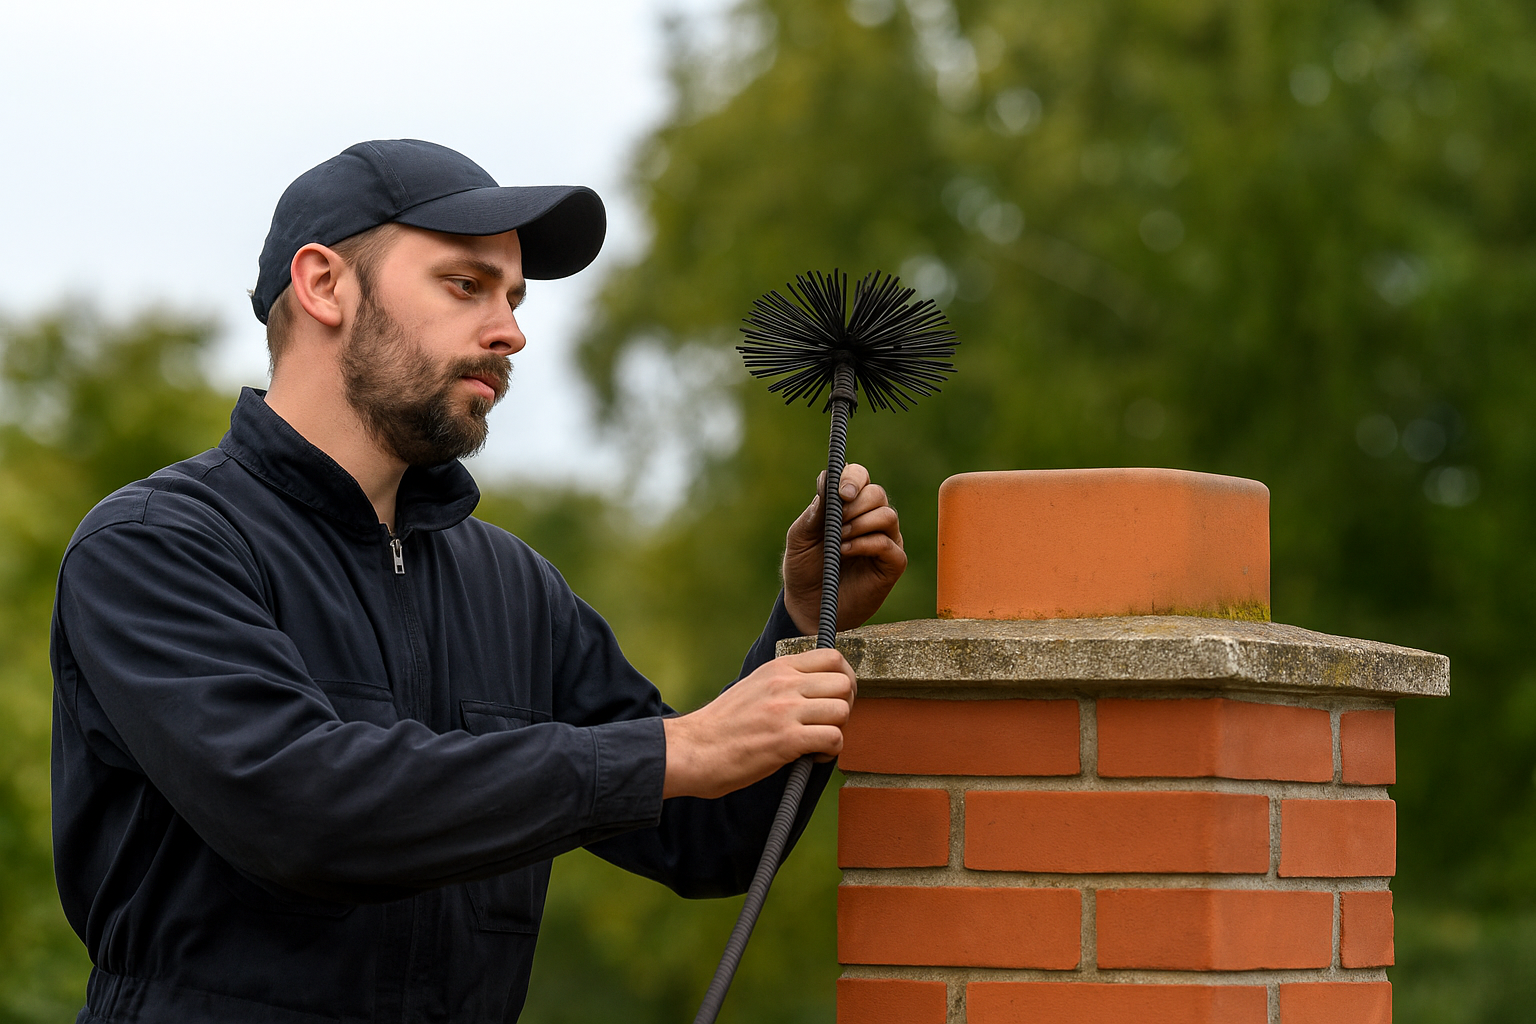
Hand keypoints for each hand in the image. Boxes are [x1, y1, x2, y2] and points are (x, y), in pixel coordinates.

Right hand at [662, 649, 856, 798]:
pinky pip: (833, 739)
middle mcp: (784, 683)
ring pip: (842, 711)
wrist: (692, 749)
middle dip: (846, 706)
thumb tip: (818, 690)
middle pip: (844, 683)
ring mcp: (785, 710)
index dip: (844, 679)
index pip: (833, 657)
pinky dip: (830, 751)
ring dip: (838, 730)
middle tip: (829, 723)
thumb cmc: (722, 726)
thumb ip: (784, 683)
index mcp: (778, 668)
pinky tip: (812, 756)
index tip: (835, 698)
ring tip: (818, 741)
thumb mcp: (754, 687)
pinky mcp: (785, 740)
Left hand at [782, 463, 906, 636]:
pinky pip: (887, 544)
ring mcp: (885, 540)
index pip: (859, 477)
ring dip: (861, 523)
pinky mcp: (892, 563)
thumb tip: (827, 481)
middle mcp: (871, 519)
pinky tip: (845, 551)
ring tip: (839, 539)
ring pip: (887, 515)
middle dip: (856, 503)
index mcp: (849, 506)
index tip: (840, 491)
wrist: (808, 606)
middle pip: (877, 493)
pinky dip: (865, 544)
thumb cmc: (804, 568)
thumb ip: (815, 512)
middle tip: (837, 520)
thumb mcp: (800, 537)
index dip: (852, 477)